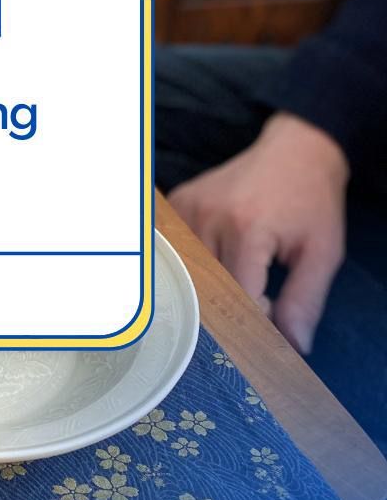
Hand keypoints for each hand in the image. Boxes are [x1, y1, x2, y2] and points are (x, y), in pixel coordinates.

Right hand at [169, 112, 348, 353]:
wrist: (294, 152)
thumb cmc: (311, 203)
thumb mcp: (323, 253)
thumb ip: (305, 302)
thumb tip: (292, 347)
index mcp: (248, 229)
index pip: (237, 296)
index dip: (254, 316)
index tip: (272, 317)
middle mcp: (209, 217)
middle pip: (208, 286)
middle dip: (230, 303)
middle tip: (254, 303)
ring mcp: (188, 207)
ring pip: (190, 270)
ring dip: (212, 283)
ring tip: (239, 274)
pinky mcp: (177, 202)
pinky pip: (177, 249)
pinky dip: (194, 262)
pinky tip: (215, 255)